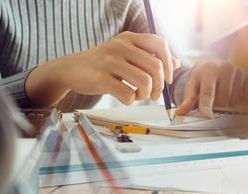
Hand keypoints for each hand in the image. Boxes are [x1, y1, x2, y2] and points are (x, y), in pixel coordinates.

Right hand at [27, 31, 179, 105]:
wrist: (71, 69)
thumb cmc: (103, 64)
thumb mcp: (126, 55)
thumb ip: (150, 57)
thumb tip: (177, 62)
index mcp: (129, 38)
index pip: (160, 44)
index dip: (169, 63)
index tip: (167, 78)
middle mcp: (120, 46)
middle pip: (156, 66)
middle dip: (160, 85)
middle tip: (154, 94)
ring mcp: (110, 61)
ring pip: (144, 81)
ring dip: (146, 94)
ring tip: (139, 96)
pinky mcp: (101, 78)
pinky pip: (127, 93)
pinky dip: (131, 100)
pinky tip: (126, 98)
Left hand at [175, 58, 247, 118]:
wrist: (215, 62)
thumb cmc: (202, 75)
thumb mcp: (193, 84)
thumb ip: (188, 99)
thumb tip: (179, 113)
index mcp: (208, 71)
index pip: (207, 93)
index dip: (206, 106)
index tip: (207, 117)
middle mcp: (225, 69)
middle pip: (222, 101)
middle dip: (217, 104)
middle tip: (214, 95)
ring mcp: (238, 73)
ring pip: (233, 101)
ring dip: (227, 103)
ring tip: (222, 93)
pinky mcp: (247, 77)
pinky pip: (245, 98)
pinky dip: (239, 100)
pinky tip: (233, 92)